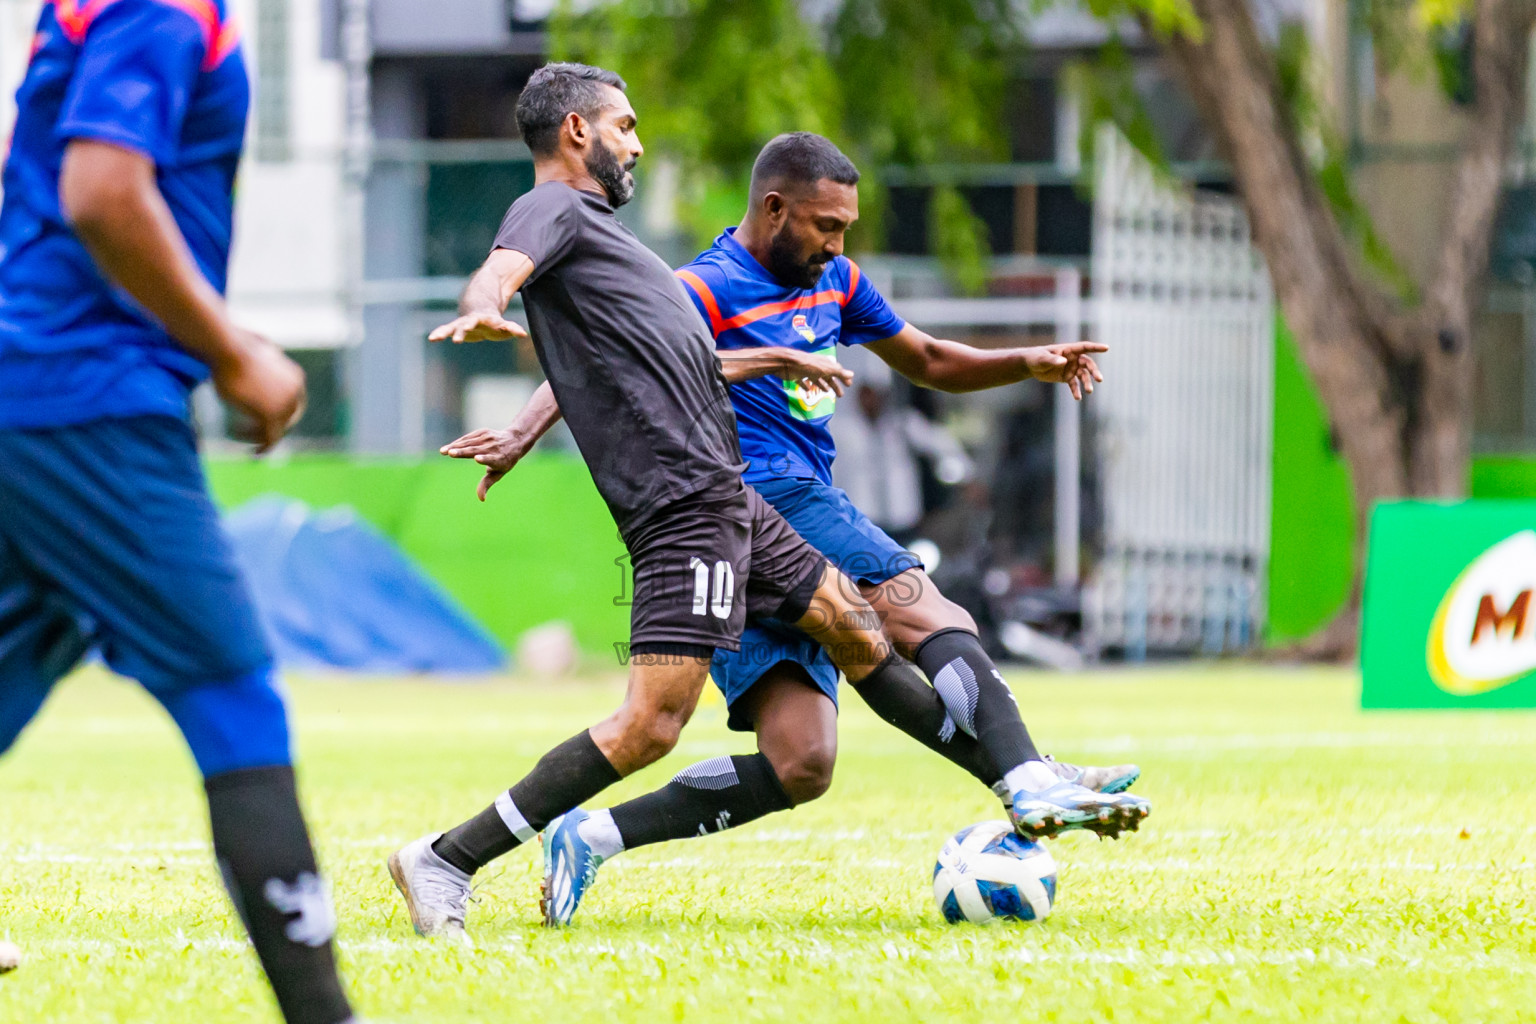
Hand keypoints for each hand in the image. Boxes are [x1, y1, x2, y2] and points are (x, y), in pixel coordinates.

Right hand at [214, 331, 306, 453]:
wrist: (229, 348)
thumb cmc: (235, 345)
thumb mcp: (258, 349)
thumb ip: (265, 358)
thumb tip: (261, 347)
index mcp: (296, 378)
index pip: (294, 404)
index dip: (281, 415)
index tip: (262, 420)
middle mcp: (295, 393)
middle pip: (287, 419)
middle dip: (269, 427)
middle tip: (249, 432)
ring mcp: (286, 405)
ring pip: (276, 430)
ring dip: (257, 435)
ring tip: (238, 433)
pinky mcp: (272, 416)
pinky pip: (270, 439)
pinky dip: (263, 447)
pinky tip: (254, 453)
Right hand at [428, 312, 528, 343]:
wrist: (479, 309)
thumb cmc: (494, 322)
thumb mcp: (504, 325)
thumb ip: (512, 329)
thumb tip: (523, 334)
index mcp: (486, 319)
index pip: (485, 322)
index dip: (480, 324)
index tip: (475, 327)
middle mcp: (472, 320)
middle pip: (466, 325)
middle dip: (462, 331)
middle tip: (457, 339)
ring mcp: (462, 324)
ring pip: (452, 327)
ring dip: (445, 333)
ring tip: (434, 337)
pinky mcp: (456, 329)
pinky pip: (445, 330)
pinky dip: (439, 334)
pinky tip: (431, 338)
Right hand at [441, 427, 532, 500]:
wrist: (514, 441)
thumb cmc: (504, 461)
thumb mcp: (498, 473)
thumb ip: (487, 484)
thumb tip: (481, 499)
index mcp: (500, 460)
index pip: (492, 459)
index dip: (485, 459)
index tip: (477, 458)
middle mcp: (494, 448)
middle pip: (476, 450)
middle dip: (463, 452)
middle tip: (450, 453)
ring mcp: (488, 438)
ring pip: (470, 443)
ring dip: (456, 446)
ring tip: (443, 451)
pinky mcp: (483, 432)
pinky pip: (468, 438)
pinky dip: (458, 443)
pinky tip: (448, 448)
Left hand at [773, 348, 853, 396]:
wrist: (787, 363)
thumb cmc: (808, 365)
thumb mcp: (826, 369)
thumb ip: (838, 372)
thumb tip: (852, 374)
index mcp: (825, 363)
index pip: (837, 371)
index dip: (843, 378)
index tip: (849, 385)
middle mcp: (817, 367)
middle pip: (828, 377)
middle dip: (835, 385)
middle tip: (841, 395)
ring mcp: (807, 371)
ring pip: (817, 380)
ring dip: (823, 386)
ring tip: (827, 392)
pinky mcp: (796, 376)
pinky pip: (803, 382)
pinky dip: (807, 386)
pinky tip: (808, 391)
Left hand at [1024, 342, 1106, 399]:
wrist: (1031, 365)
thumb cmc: (1036, 357)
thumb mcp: (1043, 358)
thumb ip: (1053, 360)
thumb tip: (1064, 362)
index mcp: (1068, 350)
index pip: (1084, 347)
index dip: (1096, 347)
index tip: (1106, 348)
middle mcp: (1073, 359)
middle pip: (1087, 364)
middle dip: (1094, 371)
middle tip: (1099, 379)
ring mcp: (1071, 368)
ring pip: (1083, 375)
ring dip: (1087, 383)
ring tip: (1089, 391)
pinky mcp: (1067, 377)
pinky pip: (1074, 384)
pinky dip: (1076, 391)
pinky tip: (1078, 398)